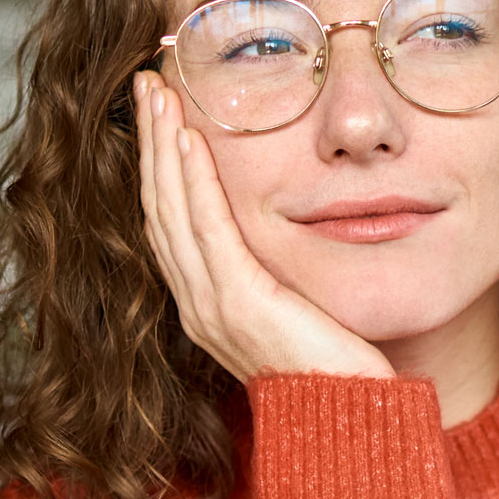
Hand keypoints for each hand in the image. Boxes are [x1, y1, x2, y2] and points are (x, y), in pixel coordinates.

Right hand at [134, 71, 395, 382]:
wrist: (350, 414)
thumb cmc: (335, 366)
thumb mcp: (297, 303)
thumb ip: (277, 269)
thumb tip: (289, 223)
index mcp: (208, 302)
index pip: (171, 219)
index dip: (160, 163)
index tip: (161, 110)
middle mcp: (198, 304)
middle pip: (159, 206)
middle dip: (151, 141)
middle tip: (148, 83)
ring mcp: (212, 306)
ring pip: (173, 210)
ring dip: (164, 147)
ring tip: (160, 94)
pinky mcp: (239, 305)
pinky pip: (209, 232)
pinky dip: (195, 183)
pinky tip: (190, 141)